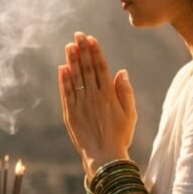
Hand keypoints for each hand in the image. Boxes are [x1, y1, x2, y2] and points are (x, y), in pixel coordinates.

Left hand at [58, 32, 136, 175]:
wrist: (105, 158)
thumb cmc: (120, 136)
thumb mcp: (130, 114)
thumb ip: (125, 91)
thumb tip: (121, 71)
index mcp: (109, 95)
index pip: (101, 68)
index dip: (95, 52)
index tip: (91, 38)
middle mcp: (94, 97)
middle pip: (87, 69)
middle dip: (82, 50)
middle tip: (77, 35)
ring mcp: (81, 105)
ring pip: (75, 78)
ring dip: (72, 61)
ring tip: (69, 46)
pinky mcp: (71, 114)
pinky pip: (66, 93)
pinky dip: (64, 80)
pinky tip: (62, 68)